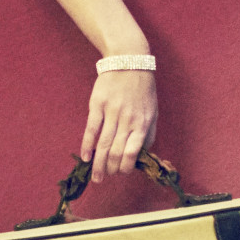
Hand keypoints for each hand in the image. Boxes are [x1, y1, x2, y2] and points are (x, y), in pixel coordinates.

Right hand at [81, 69, 157, 183]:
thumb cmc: (143, 88)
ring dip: (98, 164)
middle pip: (115, 152)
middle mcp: (127, 120)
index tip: (120, 173)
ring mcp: (111, 112)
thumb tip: (143, 154)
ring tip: (94, 176)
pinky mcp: (97, 105)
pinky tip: (85, 157)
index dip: (125, 167)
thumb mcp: (153, 111)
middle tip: (103, 178)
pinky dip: (87, 145)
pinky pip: (91, 129)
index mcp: (142, 123)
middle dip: (109, 169)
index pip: (133, 152)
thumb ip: (149, 133)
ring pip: (102, 144)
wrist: (129, 61)